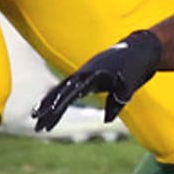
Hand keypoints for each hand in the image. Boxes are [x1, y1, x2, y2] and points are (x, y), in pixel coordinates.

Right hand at [32, 30, 161, 131]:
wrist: (139, 49)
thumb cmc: (135, 69)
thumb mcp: (129, 86)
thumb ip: (117, 102)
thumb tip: (106, 121)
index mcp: (94, 75)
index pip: (73, 91)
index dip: (61, 102)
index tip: (49, 111)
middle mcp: (84, 73)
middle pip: (62, 91)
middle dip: (49, 108)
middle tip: (37, 123)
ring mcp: (82, 73)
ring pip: (61, 89)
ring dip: (48, 104)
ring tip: (34, 117)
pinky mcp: (84, 75)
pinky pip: (66, 87)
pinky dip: (56, 97)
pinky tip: (48, 106)